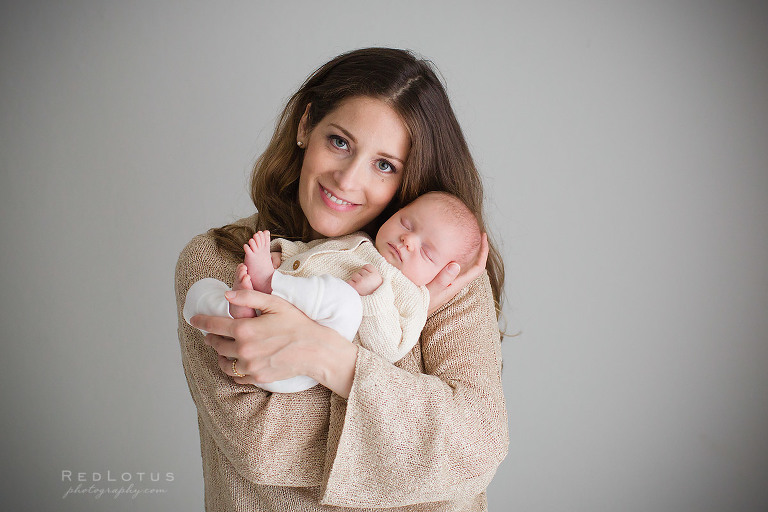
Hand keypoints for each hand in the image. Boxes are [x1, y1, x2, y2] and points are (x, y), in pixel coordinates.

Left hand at [189, 289, 357, 396]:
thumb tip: (226, 294)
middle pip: (216, 345)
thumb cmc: (297, 323)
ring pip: (224, 363)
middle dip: (211, 338)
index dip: (201, 321)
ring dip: (220, 355)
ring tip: (223, 350)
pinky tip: (238, 362)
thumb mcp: (274, 303)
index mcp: (244, 329)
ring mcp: (250, 366)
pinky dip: (234, 369)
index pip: (213, 325)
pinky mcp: (258, 377)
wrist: (315, 349)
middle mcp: (243, 350)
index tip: (194, 320)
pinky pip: (237, 376)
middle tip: (212, 334)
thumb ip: (248, 296)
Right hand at [425, 233, 488, 315]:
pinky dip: (454, 256)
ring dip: (467, 252)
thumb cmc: (420, 305)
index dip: (483, 252)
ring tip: (465, 237)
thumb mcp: (430, 292)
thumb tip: (456, 265)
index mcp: (456, 284)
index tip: (483, 237)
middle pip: (473, 264)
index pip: (477, 268)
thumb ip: (442, 280)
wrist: (411, 315)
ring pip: (463, 265)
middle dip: (477, 248)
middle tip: (476, 233)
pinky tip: (446, 250)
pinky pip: (452, 267)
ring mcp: (448, 283)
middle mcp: (455, 283)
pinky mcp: (440, 283)